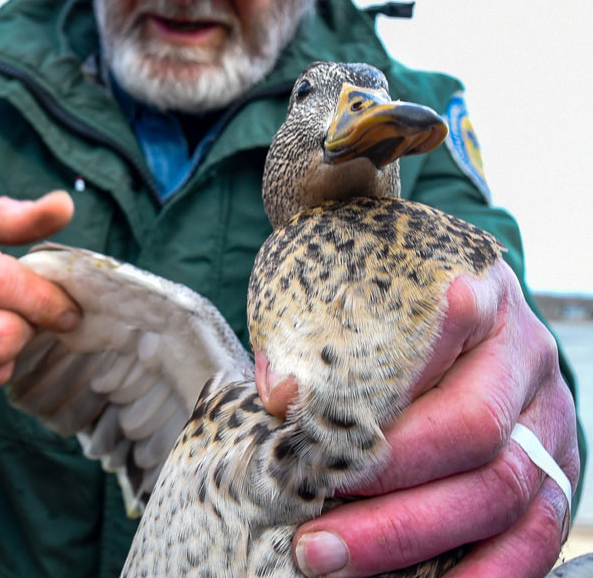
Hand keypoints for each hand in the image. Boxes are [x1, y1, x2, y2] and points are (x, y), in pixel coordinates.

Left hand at [260, 260, 580, 576]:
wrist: (455, 302)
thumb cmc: (387, 298)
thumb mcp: (347, 287)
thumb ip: (312, 332)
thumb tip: (281, 396)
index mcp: (478, 287)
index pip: (448, 326)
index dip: (394, 377)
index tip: (320, 418)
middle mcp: (523, 354)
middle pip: (472, 429)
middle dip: (387, 488)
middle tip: (312, 526)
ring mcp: (548, 415)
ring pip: (502, 491)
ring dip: (413, 538)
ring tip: (331, 558)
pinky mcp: (556, 470)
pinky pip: (536, 535)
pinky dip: (485, 573)